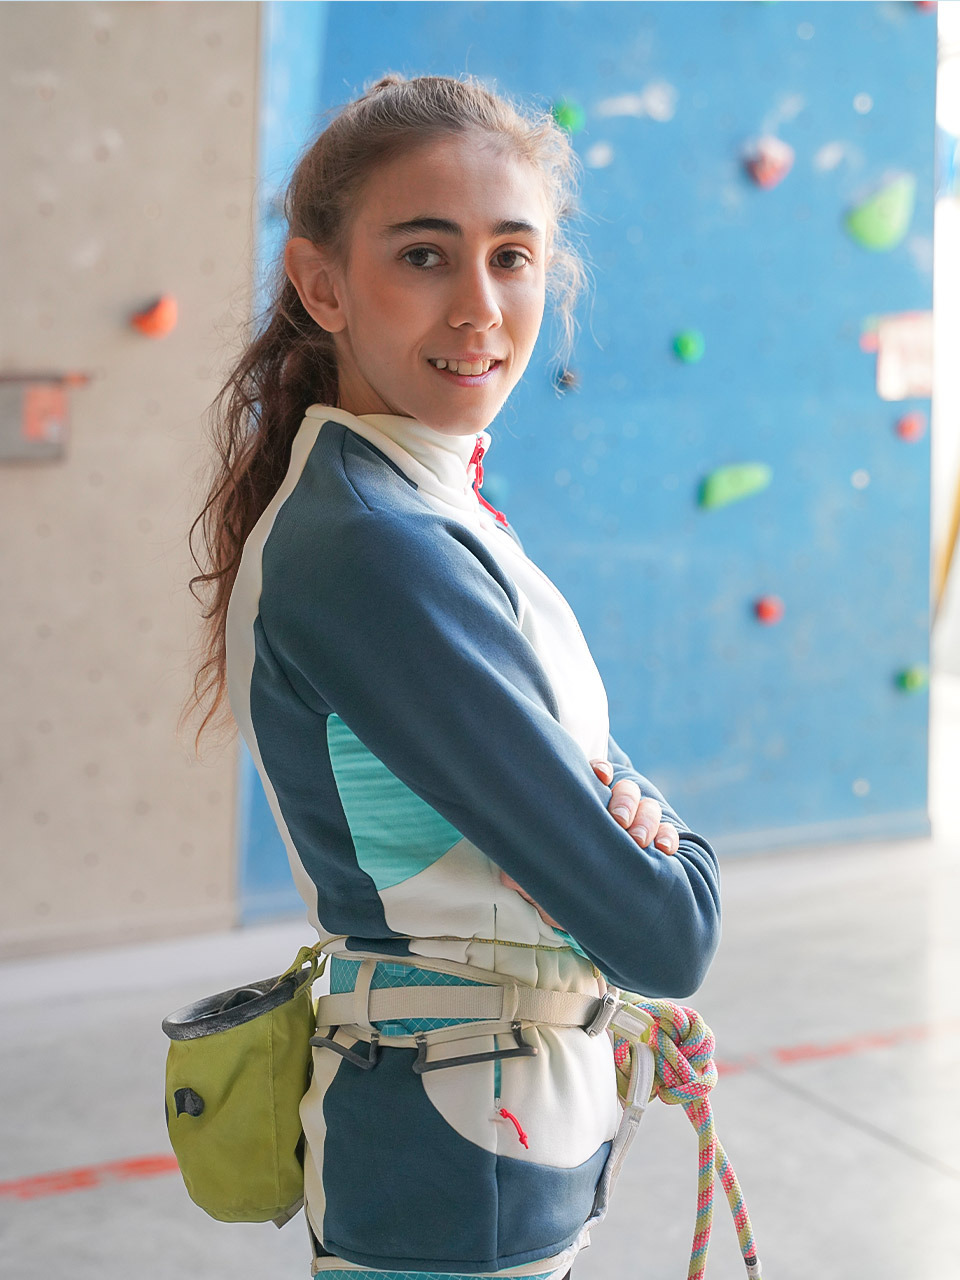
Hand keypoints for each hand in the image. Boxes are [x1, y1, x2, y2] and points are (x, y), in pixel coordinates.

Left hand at [498, 759, 679, 928]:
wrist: (604, 913)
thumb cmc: (568, 886)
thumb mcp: (548, 879)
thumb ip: (532, 874)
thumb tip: (508, 879)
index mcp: (587, 806)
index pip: (596, 776)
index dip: (599, 771)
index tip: (598, 775)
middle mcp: (614, 810)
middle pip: (626, 790)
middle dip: (624, 801)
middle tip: (619, 820)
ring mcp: (640, 824)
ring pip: (649, 808)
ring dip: (646, 820)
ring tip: (639, 840)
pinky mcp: (660, 843)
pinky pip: (670, 833)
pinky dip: (668, 837)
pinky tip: (664, 850)